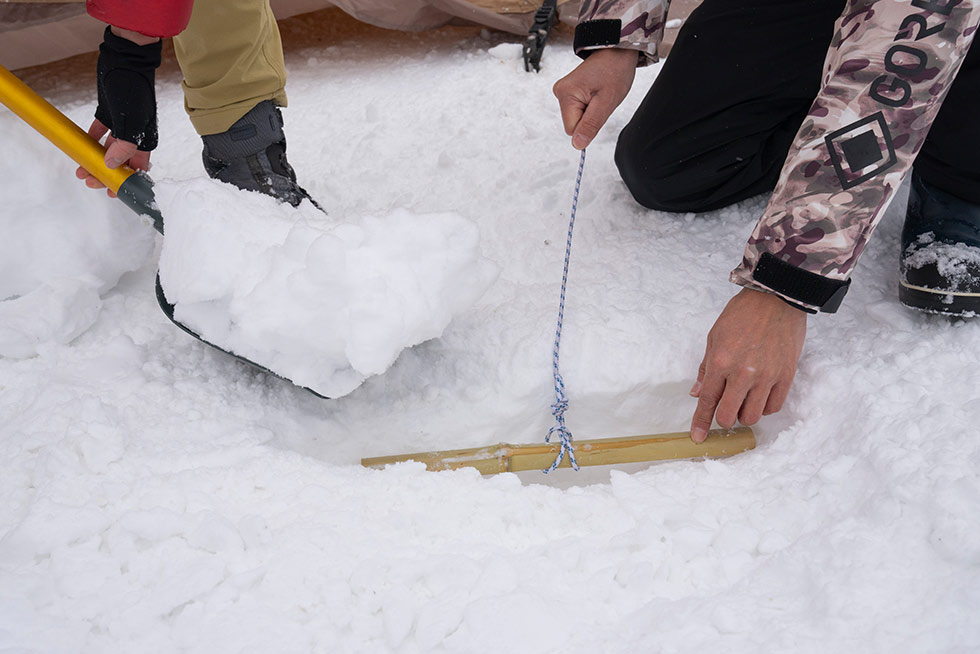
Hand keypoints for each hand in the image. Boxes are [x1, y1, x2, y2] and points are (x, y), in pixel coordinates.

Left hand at [78, 25, 159, 196]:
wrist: (124, 59)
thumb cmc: (133, 89)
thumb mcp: (131, 120)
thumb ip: (124, 145)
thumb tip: (112, 165)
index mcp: (145, 140)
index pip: (137, 168)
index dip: (127, 182)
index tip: (113, 191)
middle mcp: (134, 135)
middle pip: (120, 162)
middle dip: (105, 174)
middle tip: (89, 180)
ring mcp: (121, 125)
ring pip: (107, 150)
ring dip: (94, 160)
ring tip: (80, 169)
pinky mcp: (107, 114)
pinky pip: (98, 133)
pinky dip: (90, 141)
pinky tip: (81, 147)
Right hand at [553, 48, 637, 149]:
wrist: (617, 52)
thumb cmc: (614, 71)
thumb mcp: (606, 102)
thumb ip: (591, 125)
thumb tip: (578, 145)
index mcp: (566, 95)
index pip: (571, 129)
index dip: (589, 124)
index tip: (599, 108)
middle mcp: (560, 92)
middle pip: (573, 124)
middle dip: (590, 117)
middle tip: (601, 100)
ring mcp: (563, 91)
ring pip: (576, 117)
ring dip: (590, 111)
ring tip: (600, 94)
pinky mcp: (569, 91)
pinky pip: (578, 109)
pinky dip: (590, 106)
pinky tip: (596, 93)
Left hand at [689, 288, 806, 441]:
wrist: (777, 298)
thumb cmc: (743, 314)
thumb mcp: (714, 337)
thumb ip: (706, 368)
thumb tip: (697, 392)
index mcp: (721, 362)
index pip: (706, 401)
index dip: (700, 422)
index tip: (698, 437)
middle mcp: (743, 373)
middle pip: (729, 416)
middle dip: (723, 420)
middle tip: (724, 413)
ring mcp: (767, 376)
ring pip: (752, 416)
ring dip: (744, 416)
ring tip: (742, 403)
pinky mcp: (786, 376)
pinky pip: (774, 406)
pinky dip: (764, 408)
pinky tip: (759, 398)